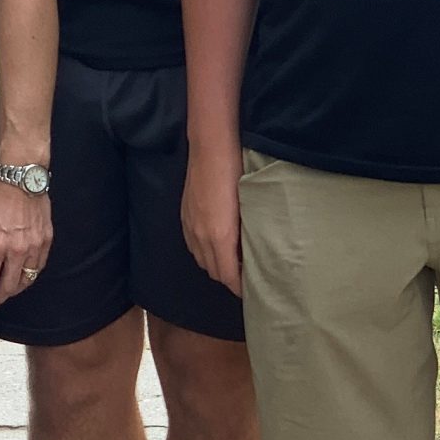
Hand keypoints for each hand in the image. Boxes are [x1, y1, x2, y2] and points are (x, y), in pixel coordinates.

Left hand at [0, 179, 50, 311]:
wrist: (20, 176)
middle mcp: (17, 249)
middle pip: (9, 287)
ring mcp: (35, 246)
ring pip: (27, 280)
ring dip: (14, 290)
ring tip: (5, 292)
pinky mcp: (47, 240)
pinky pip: (39, 267)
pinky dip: (29, 276)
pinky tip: (22, 277)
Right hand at [180, 150, 242, 295]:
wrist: (211, 148)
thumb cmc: (237, 173)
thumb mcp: (249, 206)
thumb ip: (248, 234)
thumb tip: (254, 251)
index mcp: (220, 236)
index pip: (228, 276)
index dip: (240, 288)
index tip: (253, 292)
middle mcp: (201, 237)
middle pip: (214, 272)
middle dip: (230, 280)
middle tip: (248, 279)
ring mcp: (190, 226)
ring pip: (202, 261)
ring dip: (217, 267)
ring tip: (234, 265)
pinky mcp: (185, 216)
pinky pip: (193, 246)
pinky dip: (204, 253)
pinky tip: (215, 247)